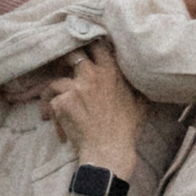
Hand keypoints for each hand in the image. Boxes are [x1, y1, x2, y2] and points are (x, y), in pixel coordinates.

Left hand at [45, 44, 140, 176]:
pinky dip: (50, 114)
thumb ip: (139, 87)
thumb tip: (145, 77)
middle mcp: (93, 75)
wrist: (109, 150)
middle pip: (72, 54)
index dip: (87, 45)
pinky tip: (55, 127)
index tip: (82, 50)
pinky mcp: (62, 102)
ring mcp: (76, 88)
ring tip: (49, 109)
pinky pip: (50, 103)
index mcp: (111, 72)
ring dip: (51, 94)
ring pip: (55, 81)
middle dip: (65, 60)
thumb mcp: (140, 103)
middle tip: (61, 69)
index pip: (97, 45)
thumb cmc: (126, 130)